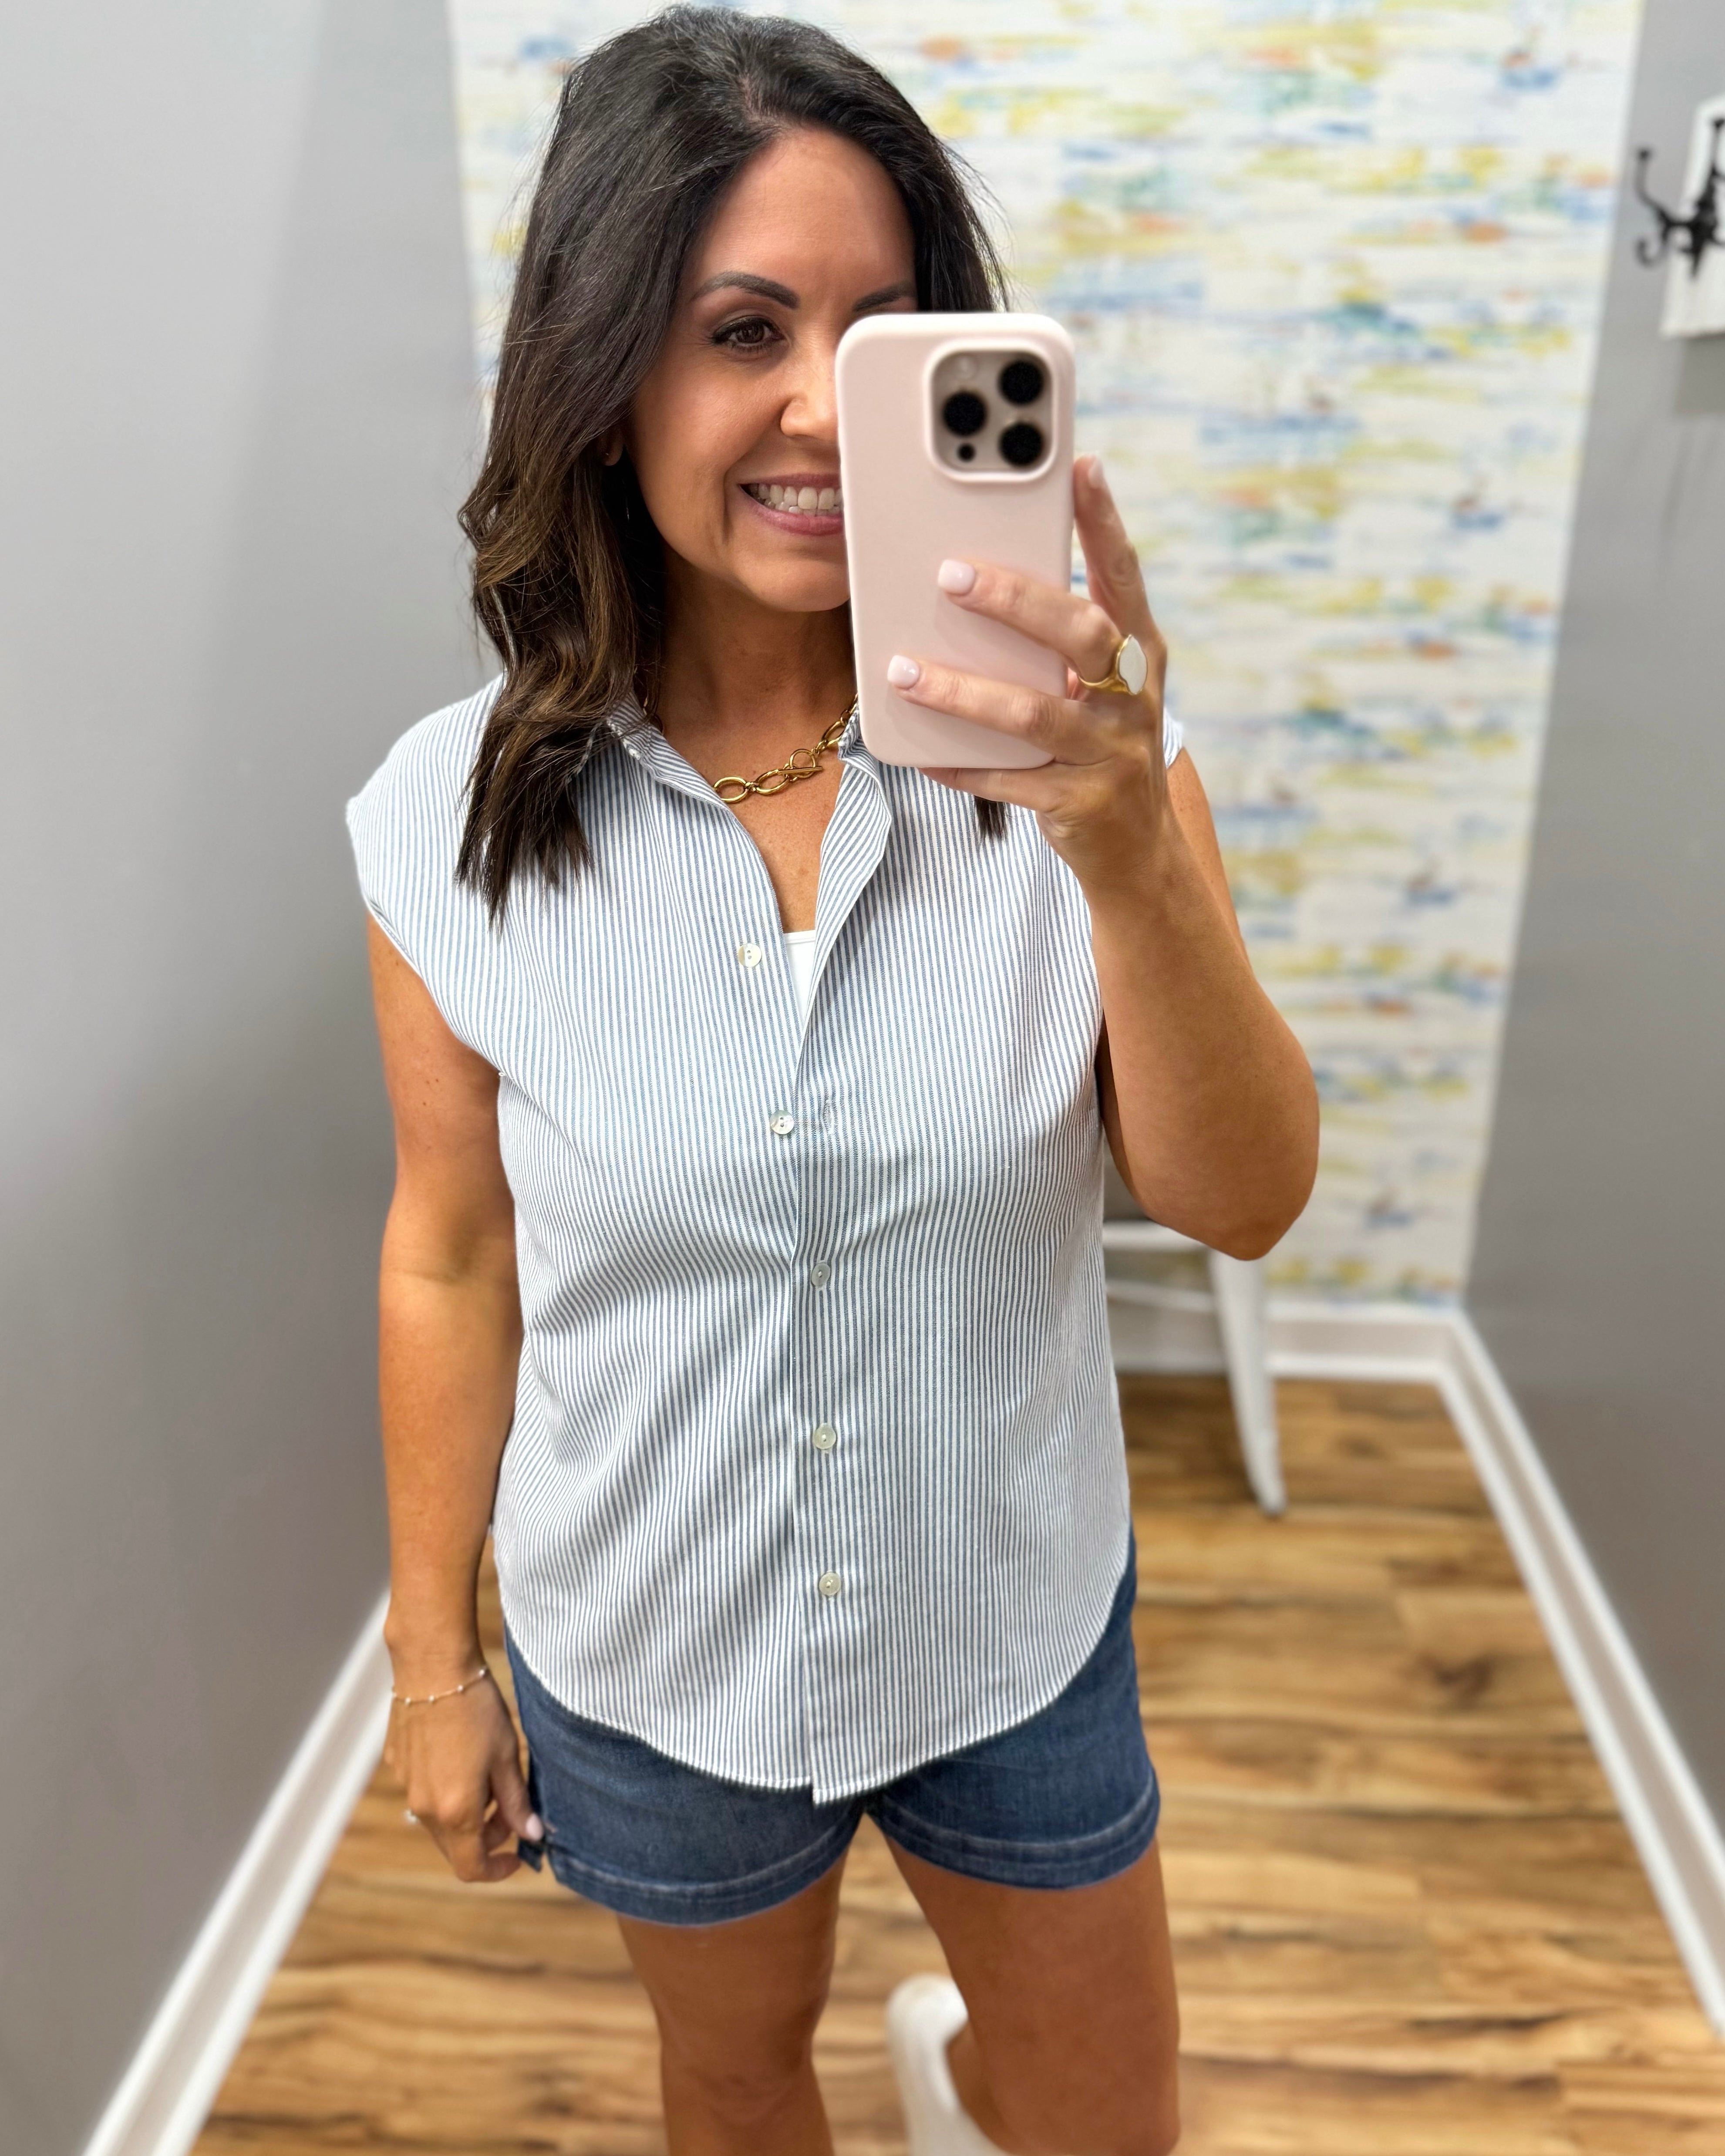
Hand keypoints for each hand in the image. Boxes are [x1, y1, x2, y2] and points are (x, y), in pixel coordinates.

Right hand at [384, 1667, 541, 1882]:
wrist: (434, 1666)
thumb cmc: (477, 1709)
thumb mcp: (506, 1756)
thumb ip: (516, 1801)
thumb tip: (531, 1834)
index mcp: (454, 1812)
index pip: (471, 1868)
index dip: (497, 1870)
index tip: (518, 1855)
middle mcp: (424, 1807)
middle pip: (455, 1847)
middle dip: (486, 1837)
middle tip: (511, 1809)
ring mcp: (406, 1786)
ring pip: (438, 1820)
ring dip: (466, 1814)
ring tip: (488, 1775)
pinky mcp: (396, 1764)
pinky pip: (423, 1792)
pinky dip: (445, 1790)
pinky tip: (461, 1755)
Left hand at [895, 454, 1170, 894]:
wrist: (1139, 854)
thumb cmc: (1102, 749)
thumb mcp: (1101, 689)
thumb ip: (1061, 643)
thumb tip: (982, 580)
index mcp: (1141, 654)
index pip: (1123, 576)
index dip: (1105, 522)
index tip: (1081, 467)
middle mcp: (1133, 698)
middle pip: (1081, 634)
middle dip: (1016, 601)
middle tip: (952, 574)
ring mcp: (1111, 754)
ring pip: (1032, 712)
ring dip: (962, 690)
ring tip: (903, 671)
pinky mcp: (1081, 804)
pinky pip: (1009, 781)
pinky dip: (962, 765)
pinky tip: (921, 753)